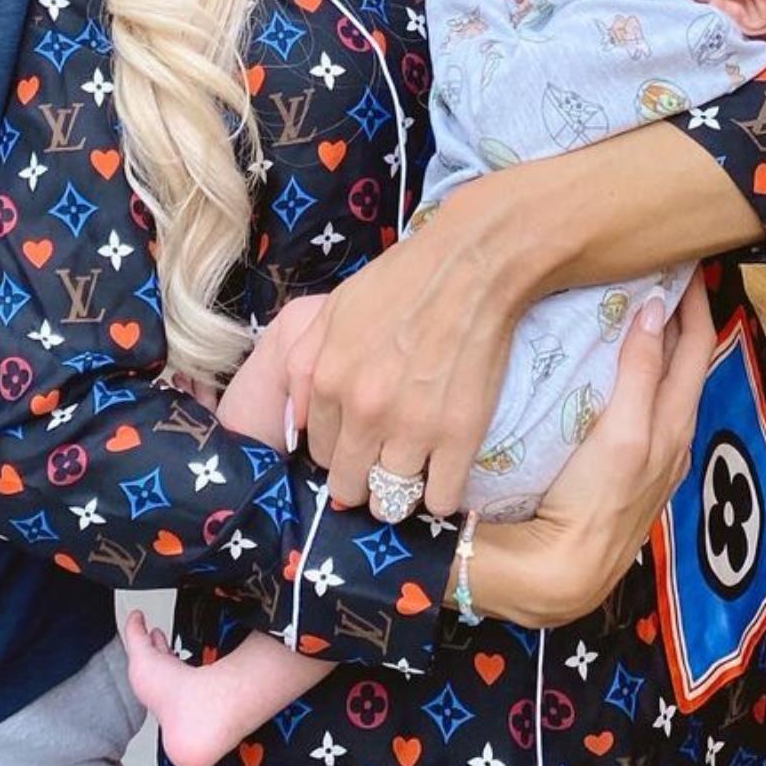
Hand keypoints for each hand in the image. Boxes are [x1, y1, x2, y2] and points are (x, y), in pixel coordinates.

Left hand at [280, 190, 515, 519]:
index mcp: (331, 381)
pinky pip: (441, 499)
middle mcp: (365, 413)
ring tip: (411, 474)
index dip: (338, 449)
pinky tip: (442, 478)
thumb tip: (295, 422)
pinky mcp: (459, 437)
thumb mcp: (334, 310)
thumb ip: (304, 364)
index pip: (319, 451)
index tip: (355, 444)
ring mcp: (413, 429)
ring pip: (391, 499)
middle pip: (348, 485)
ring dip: (398, 491)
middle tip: (379, 465)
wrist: (470, 267)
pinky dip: (440, 496)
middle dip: (360, 481)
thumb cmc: (400, 281)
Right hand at [464, 275, 715, 628]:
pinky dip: (641, 369)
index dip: (694, 300)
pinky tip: (617, 364)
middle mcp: (671, 437)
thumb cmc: (593, 502)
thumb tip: (657, 308)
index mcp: (674, 423)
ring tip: (641, 302)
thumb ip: (641, 373)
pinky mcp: (625, 468)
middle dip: (681, 315)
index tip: (686, 257)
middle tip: (664, 267)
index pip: (694, 345)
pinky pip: (644, 401)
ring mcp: (649, 455)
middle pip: (685, 361)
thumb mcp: (623, 433)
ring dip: (660, 341)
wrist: (561, 572)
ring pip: (665, 382)